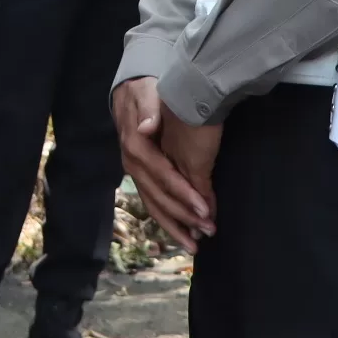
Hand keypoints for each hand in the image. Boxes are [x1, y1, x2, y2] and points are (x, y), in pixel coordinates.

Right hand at [114, 78, 210, 249]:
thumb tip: (147, 127)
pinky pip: (154, 203)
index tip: (204, 208)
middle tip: (208, 230)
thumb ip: (148, 109)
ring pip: (154, 205)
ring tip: (196, 245)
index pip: (163, 175)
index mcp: (136, 146)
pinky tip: (183, 234)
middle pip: (158, 196)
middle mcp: (133, 164)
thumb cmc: (144, 92)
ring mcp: (136, 173)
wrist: (129, 91)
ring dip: (175, 227)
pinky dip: (168, 220)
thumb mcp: (146, 93)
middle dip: (184, 216)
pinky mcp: (143, 177)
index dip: (183, 193)